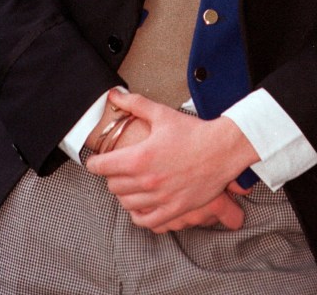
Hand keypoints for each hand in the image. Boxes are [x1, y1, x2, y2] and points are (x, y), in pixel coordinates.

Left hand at [85, 91, 257, 230]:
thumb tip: (114, 95)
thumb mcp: (162, 114)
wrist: (222, 149)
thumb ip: (135, 104)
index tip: (95, 161)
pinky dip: (137, 214)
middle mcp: (147, 181)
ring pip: (126, 203)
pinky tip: (140, 204)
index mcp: (140, 158)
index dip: (94, 163)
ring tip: (129, 183)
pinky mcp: (174, 210)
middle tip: (117, 168)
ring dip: (123, 193)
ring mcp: (160, 198)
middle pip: (113, 186)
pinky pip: (145, 221)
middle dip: (111, 176)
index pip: (102, 167)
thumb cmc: (193, 132)